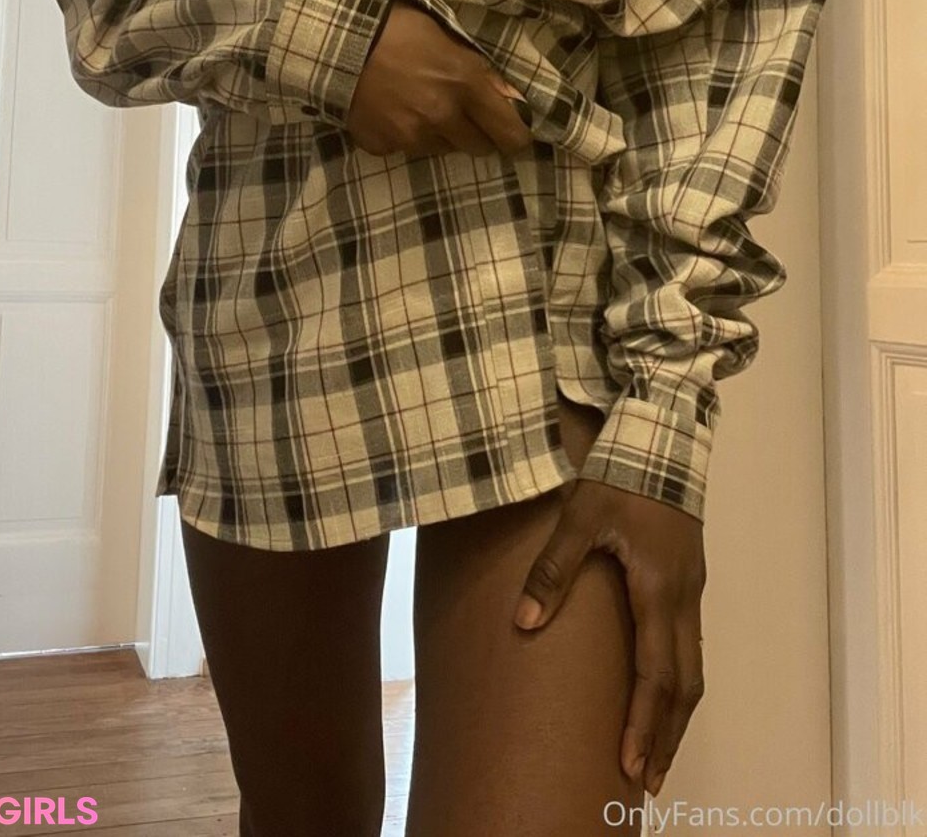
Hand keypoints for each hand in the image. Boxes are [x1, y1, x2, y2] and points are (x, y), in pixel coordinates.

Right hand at [347, 0, 533, 157]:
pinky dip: (405, 136)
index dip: (516, 136)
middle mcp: (443, 116)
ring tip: (419, 105)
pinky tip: (392, 111)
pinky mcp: (383, 146)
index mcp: (465, 85)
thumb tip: (511, 100)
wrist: (337, 39)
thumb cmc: (398, 28)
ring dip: (440, 134)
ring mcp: (411, 136)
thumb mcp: (449, 40)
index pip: (510, 134)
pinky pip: (406, 150)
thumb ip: (481, 74)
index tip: (512, 134)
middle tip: (463, 114)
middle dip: (476, 133)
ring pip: (442, 149)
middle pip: (479, 148)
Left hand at [513, 478, 706, 798]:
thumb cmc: (621, 473)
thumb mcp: (579, 516)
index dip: (642, 723)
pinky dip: (678, 682)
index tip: (629, 765)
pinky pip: (691, 645)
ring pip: (693, 667)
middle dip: (665, 735)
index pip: (655, 673)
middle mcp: (684, 596)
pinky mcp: (688, 578)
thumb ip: (552, 570)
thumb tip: (523, 624)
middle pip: (684, 684)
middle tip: (645, 781)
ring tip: (656, 754)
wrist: (664, 436)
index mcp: (659, 588)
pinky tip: (661, 694)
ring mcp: (691, 588)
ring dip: (676, 715)